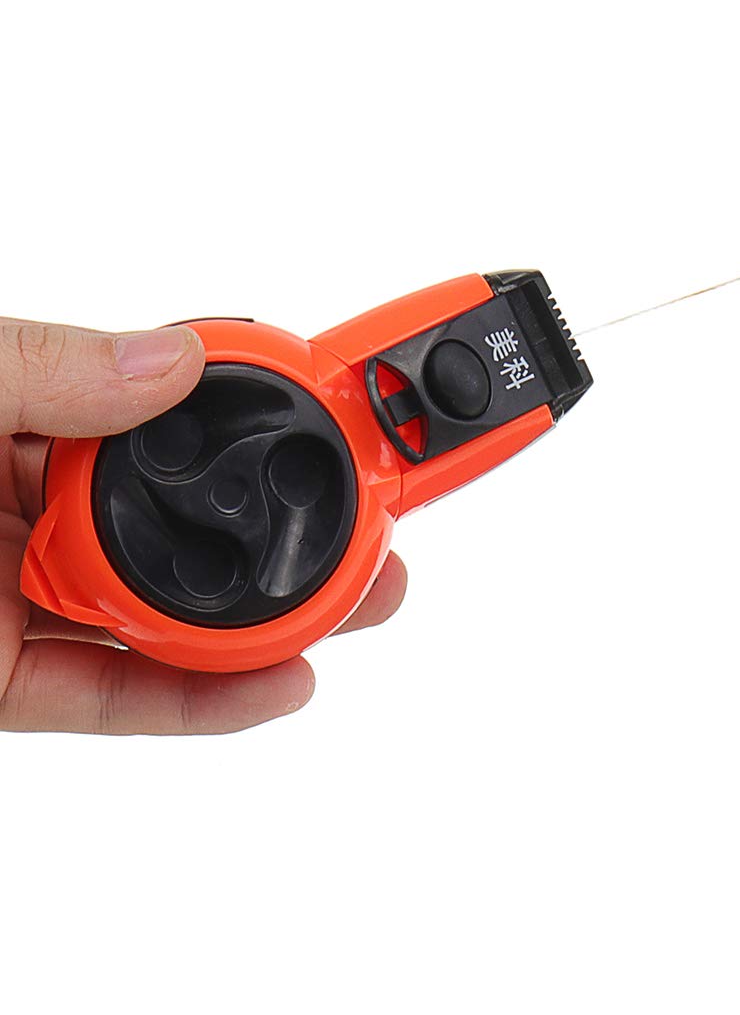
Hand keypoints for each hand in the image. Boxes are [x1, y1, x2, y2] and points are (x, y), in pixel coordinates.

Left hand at [0, 322, 406, 733]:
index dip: (259, 417)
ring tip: (362, 603)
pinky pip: (117, 698)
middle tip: (379, 515)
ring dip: (273, 617)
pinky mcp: (3, 687)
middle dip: (294, 521)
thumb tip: (173, 360)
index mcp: (22, 417)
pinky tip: (278, 685)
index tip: (346, 411)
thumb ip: (48, 367)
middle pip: (193, 519)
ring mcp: (23, 596)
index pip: (171, 414)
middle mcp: (33, 506)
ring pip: (169, 615)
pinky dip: (203, 701)